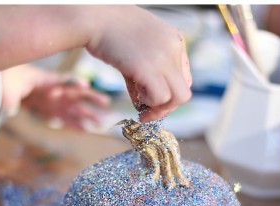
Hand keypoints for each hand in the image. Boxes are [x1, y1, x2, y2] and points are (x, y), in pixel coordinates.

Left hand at [1, 65, 109, 128]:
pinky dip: (75, 124)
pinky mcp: (52, 110)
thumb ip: (10, 98)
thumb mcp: (8, 89)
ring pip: (74, 108)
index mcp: (46, 81)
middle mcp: (55, 91)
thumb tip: (10, 108)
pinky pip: (66, 118)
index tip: (84, 85)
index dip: (73, 82)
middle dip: (91, 98)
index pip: (62, 80)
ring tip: (101, 123)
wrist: (10, 82)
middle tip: (106, 103)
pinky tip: (86, 130)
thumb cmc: (10, 81)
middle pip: (76, 94)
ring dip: (87, 115)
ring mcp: (55, 101)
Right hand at [87, 6, 191, 121]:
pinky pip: (161, 97)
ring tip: (140, 106)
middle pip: (184, 92)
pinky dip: (149, 104)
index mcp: (175, 41)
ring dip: (158, 109)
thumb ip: (143, 75)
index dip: (167, 95)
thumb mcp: (135, 51)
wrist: (96, 18)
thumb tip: (142, 102)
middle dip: (166, 108)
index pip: (183, 79)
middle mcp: (174, 48)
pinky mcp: (150, 67)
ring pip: (178, 98)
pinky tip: (135, 96)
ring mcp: (164, 57)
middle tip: (147, 113)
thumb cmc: (109, 32)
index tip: (150, 101)